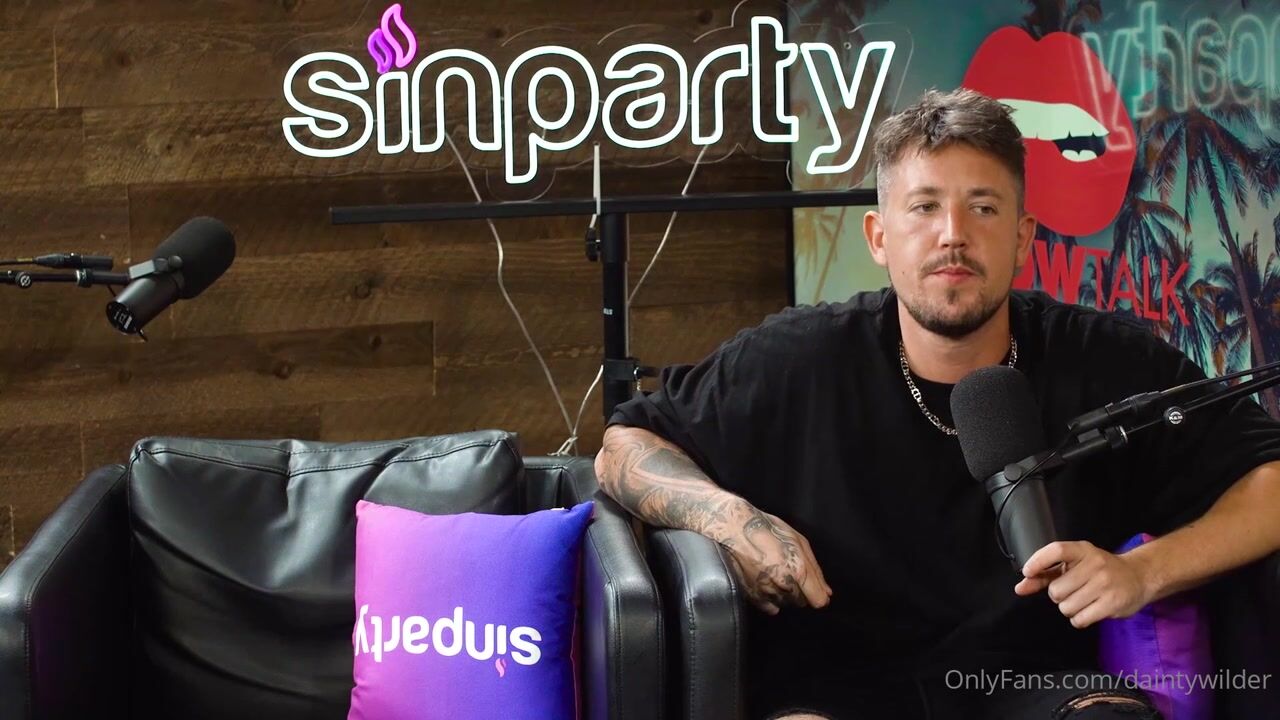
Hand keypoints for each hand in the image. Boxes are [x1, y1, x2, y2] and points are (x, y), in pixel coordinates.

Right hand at [716, 502, 832, 614]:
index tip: (815, 590)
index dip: (819, 595)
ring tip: (776, 573)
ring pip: (786, 604)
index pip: (818, 600)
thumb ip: (815, 570)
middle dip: (800, 590)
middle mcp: (783, 584)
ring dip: (786, 594)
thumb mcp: (799, 541)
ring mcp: (766, 591)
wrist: (734, 529)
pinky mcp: (752, 595)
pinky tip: (767, 582)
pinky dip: (771, 598)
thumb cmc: (767, 529)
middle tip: (789, 572)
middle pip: (802, 602)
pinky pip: (770, 607)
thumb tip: (826, 592)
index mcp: (798, 570)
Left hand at [1015, 541, 1152, 628]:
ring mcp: (1105, 584)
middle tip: (1072, 591)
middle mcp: (1095, 564)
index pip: (1057, 550)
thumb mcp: (1074, 565)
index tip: (1027, 572)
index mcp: (1083, 550)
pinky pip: (1079, 619)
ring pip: (1066, 607)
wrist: (1138, 577)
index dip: (1038, 561)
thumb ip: (1045, 575)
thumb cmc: (1099, 571)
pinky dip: (1079, 619)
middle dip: (1058, 595)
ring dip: (1069, 608)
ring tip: (1083, 600)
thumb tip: (1020, 588)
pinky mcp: (1112, 604)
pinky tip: (1089, 610)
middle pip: (1056, 590)